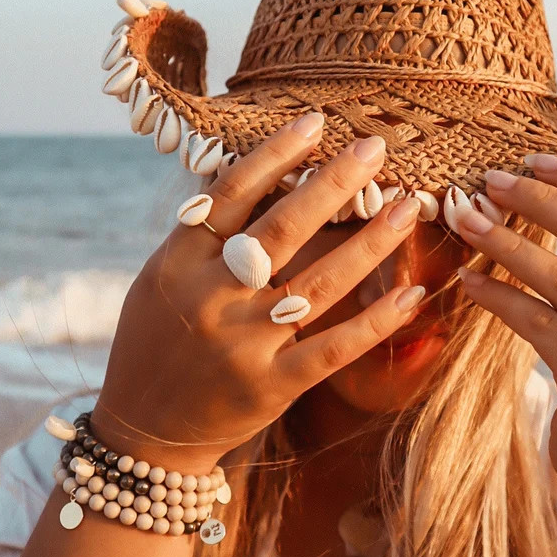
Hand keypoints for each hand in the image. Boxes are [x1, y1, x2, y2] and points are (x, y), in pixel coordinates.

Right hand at [96, 115, 423, 466]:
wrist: (143, 435)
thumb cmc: (156, 344)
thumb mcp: (161, 281)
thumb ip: (204, 236)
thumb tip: (258, 172)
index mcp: (178, 264)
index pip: (232, 193)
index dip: (276, 154)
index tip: (316, 122)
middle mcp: (210, 299)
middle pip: (283, 228)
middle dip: (335, 183)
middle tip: (376, 147)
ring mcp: (243, 345)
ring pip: (319, 283)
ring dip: (371, 242)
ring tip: (408, 206)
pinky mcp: (272, 387)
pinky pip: (334, 348)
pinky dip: (377, 321)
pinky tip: (413, 294)